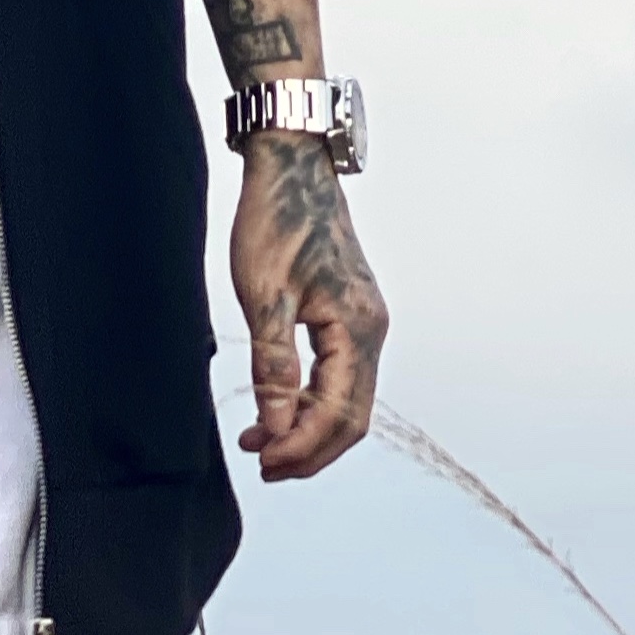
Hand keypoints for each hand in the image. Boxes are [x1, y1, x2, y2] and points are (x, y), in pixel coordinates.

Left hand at [229, 133, 386, 482]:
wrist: (291, 166)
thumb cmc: (276, 221)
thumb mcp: (263, 296)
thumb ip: (272, 366)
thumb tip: (275, 428)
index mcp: (357, 331)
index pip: (339, 416)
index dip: (303, 449)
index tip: (264, 464)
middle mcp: (372, 332)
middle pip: (352, 418)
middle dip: (310, 449)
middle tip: (264, 467)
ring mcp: (365, 323)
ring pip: (347, 399)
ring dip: (309, 427)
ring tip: (262, 442)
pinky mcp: (350, 313)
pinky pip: (340, 375)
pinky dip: (311, 399)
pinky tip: (277, 404)